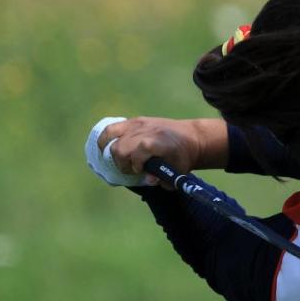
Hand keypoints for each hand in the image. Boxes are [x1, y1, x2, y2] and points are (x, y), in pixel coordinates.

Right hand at [98, 117, 223, 186]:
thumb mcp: (178, 172)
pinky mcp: (135, 120)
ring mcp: (138, 124)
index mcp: (155, 143)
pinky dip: (106, 139)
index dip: (135, 167)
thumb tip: (149, 180)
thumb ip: (163, 180)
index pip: (135, 156)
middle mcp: (144, 131)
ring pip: (110, 137)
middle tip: (130, 169)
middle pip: (119, 148)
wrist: (192, 137)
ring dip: (111, 151)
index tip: (140, 172)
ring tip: (120, 159)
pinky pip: (112, 128)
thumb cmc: (184, 157)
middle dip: (121, 163)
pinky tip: (108, 148)